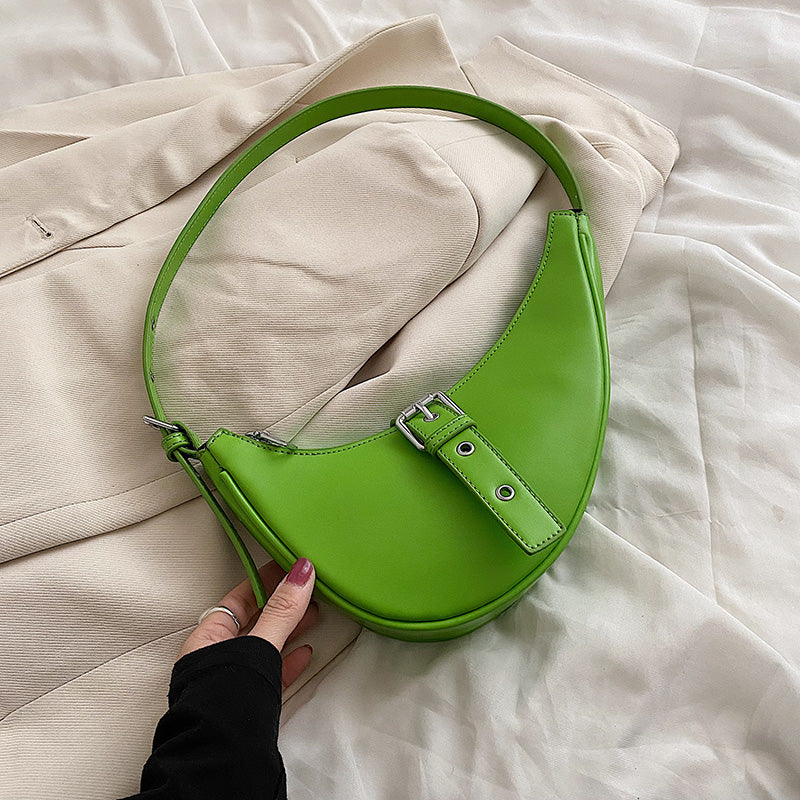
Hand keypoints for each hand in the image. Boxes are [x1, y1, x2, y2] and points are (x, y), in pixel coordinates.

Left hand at [179, 558, 318, 688]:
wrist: (224, 756)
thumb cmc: (227, 699)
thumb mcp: (260, 644)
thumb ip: (282, 610)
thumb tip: (301, 573)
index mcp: (207, 638)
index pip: (239, 598)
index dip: (266, 581)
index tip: (289, 567)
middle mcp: (216, 657)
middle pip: (254, 620)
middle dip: (283, 604)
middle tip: (308, 588)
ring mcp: (232, 680)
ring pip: (265, 646)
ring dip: (290, 629)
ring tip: (314, 615)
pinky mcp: (249, 700)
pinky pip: (271, 671)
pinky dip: (289, 659)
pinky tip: (305, 653)